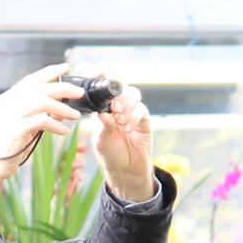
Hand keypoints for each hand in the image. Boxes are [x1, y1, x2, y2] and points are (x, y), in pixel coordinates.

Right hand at [0, 63, 84, 165]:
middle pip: (40, 88)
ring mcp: (10, 115)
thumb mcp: (25, 127)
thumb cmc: (7, 147)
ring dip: (62, 108)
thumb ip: (40, 115)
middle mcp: (7, 103)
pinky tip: (64, 131)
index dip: (49, 72)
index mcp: (8, 99)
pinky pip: (41, 121)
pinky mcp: (15, 128)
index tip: (65, 67)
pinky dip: (56, 125)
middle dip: (63, 88)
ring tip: (75, 115)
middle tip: (79, 92)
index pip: (31, 80)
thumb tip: (62, 110)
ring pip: (42, 102)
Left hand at [90, 82, 158, 203]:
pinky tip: (128, 128)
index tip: (99, 72)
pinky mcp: (143, 119)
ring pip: (133, 94)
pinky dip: (134, 116)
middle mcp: (117, 109)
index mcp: (103, 111)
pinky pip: (141, 109)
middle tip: (114, 108)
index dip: (101, 79)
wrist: (127, 170)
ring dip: (127, 105)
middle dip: (118, 94)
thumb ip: (103, 127)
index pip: (102, 91)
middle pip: (121, 88)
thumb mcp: (101, 143)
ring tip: (121, 121)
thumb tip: (102, 112)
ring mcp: (131, 113)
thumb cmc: (110, 155)